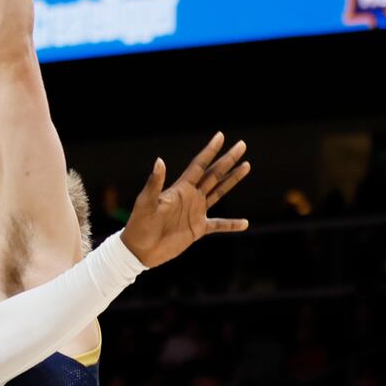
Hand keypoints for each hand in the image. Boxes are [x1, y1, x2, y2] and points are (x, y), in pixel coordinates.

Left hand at [121, 132, 250, 266]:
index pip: (199, 165)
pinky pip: (219, 225)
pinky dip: (231, 224)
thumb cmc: (139, 224)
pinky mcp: (197, 229)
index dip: (210, 151)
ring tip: (246, 166)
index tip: (220, 136)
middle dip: (228, 160)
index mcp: (180, 188)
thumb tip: (159, 160)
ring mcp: (196, 212)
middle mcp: (191, 197)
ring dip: (232, 180)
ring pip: (219, 192)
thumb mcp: (146, 202)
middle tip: (241, 145)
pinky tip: (245, 223)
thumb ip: (155, 183)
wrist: (139, 249)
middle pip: (214, 174)